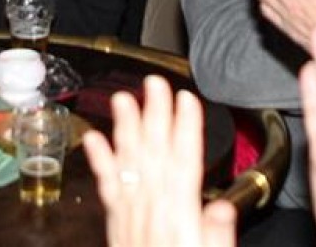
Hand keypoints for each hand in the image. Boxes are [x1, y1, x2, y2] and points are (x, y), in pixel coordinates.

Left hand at [82, 76, 237, 246]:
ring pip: (129, 163)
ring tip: (121, 98)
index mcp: (182, 215)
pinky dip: (100, 162)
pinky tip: (93, 139)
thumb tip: (223, 207)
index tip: (186, 99)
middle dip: (155, 115)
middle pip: (155, 153)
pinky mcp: (117, 223)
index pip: (186, 162)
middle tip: (154, 83)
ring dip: (125, 128)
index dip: (186, 128)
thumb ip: (217, 233)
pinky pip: (108, 188)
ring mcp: (132, 215)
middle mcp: (154, 210)